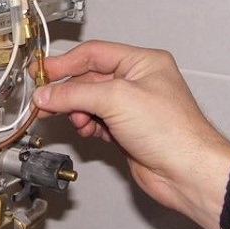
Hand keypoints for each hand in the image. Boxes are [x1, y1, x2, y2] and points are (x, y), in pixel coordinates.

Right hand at [31, 40, 229, 228]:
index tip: (42, 73)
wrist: (186, 173)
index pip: (93, 54)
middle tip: (44, 100)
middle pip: (88, 79)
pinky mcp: (125, 130)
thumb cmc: (173, 132)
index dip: (64, 63)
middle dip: (67, 92)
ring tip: (75, 120)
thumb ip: (75, 94)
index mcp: (142, 63)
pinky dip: (86, 126)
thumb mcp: (116, 100)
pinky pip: (95, 121)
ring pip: (89, 102)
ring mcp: (131, 108)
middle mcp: (137, 82)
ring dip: (77, 111)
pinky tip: (87, 131)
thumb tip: (47, 94)